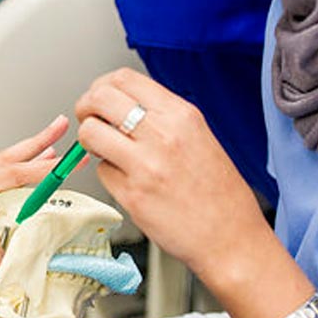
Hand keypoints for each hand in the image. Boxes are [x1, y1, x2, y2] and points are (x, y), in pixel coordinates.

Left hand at [74, 69, 269, 274]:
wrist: (231, 239)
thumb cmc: (219, 193)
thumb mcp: (198, 137)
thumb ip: (161, 118)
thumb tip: (122, 105)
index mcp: (181, 115)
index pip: (124, 78)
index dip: (102, 86)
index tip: (99, 97)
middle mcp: (162, 134)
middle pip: (100, 98)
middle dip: (86, 106)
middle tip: (89, 119)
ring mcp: (145, 165)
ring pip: (91, 133)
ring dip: (90, 140)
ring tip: (104, 151)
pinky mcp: (132, 195)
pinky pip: (101, 171)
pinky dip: (108, 174)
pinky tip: (127, 181)